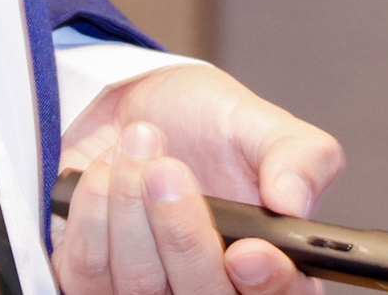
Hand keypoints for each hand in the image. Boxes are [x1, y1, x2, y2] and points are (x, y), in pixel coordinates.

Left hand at [55, 65, 345, 294]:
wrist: (132, 110)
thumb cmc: (203, 122)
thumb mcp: (259, 122)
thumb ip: (299, 154)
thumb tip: (294, 201)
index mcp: (269, 263)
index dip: (267, 285)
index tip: (247, 252)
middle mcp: (212, 288)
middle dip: (181, 232)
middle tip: (166, 169)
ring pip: (139, 286)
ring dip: (131, 204)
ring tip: (137, 145)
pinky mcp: (96, 286)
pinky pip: (88, 271)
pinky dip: (93, 210)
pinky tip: (104, 172)